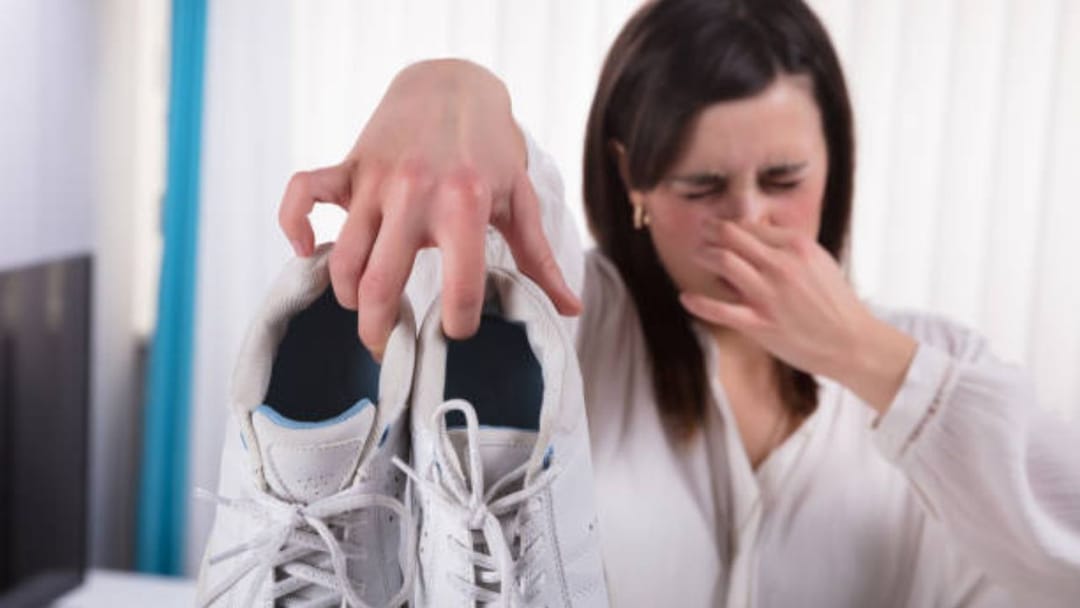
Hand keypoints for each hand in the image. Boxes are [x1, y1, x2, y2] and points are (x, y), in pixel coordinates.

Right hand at [278, 59, 580, 358]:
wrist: (453, 84)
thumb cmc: (490, 148)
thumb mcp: (519, 199)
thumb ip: (539, 259)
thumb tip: (569, 310)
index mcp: (464, 206)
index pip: (459, 289)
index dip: (457, 324)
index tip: (454, 332)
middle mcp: (414, 194)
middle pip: (380, 285)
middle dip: (380, 332)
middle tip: (388, 352)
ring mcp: (375, 181)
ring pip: (343, 258)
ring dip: (347, 297)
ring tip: (364, 312)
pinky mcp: (348, 167)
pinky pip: (301, 195)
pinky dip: (293, 225)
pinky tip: (305, 251)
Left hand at [678, 219, 916, 412]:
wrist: (851, 342)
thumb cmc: (834, 302)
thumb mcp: (818, 261)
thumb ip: (789, 245)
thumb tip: (760, 228)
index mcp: (797, 246)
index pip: (751, 226)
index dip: (731, 226)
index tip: (720, 229)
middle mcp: (781, 265)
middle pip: (732, 236)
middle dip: (710, 231)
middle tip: (701, 233)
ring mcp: (769, 295)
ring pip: (722, 262)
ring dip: (703, 255)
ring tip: (696, 255)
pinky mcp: (760, 323)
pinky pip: (719, 309)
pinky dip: (698, 302)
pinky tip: (686, 298)